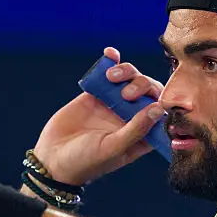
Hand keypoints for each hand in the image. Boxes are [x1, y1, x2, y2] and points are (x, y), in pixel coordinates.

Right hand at [33, 47, 165, 185]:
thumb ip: (136, 129)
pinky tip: (110, 54)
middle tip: (127, 94)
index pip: (163, 114)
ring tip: (111, 77)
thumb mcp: (113, 148)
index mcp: (142, 135)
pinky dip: (112, 61)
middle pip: (150, 92)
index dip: (164, 103)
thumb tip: (159, 108)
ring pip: (132, 79)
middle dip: (143, 85)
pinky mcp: (97, 94)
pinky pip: (108, 74)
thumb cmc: (85, 161)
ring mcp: (114, 104)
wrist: (52, 158)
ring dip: (127, 72)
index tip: (155, 101)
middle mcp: (132, 118)